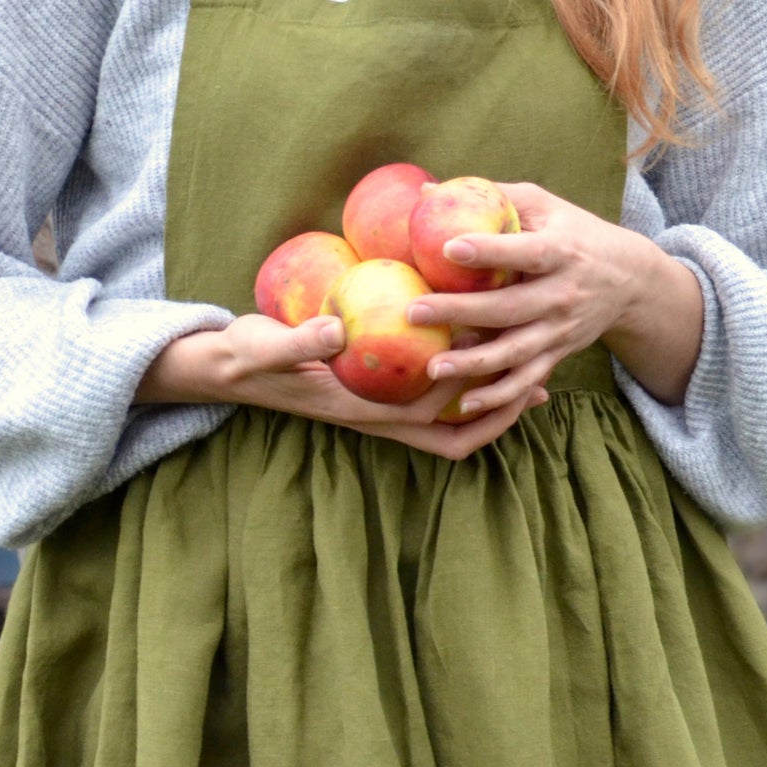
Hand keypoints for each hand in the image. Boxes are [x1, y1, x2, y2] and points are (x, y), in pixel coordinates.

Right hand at [138, 312, 546, 460]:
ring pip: (445, 418)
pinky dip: (456, 378)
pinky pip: (426, 394)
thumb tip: (337, 332)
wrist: (224, 367)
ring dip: (486, 399)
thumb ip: (299, 341)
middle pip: (454, 434)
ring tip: (528, 367)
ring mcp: (375, 406)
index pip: (434, 421)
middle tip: (541, 381)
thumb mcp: (267, 345)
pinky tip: (472, 343)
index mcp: (361, 411)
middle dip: (499, 415)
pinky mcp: (371, 390)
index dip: (477, 404)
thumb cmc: (245, 357)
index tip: (510, 372)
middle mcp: (376, 416)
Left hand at [403, 179, 704, 413]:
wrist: (628, 280)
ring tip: (433, 366)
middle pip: (508, 308)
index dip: (489, 251)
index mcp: (560, 252)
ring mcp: (559, 331)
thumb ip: (492, 196)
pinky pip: (525, 381)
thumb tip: (425, 189)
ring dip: (474, 363)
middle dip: (460, 311)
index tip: (449, 248)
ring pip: (514, 352)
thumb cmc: (572, 233)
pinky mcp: (557, 356)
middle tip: (413, 311)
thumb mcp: (544, 205)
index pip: (524, 252)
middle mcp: (561, 295)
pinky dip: (498, 396)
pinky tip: (463, 403)